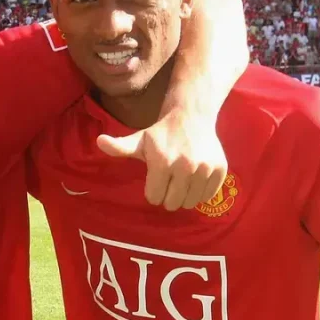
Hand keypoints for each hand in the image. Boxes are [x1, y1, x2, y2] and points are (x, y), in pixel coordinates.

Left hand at [97, 111, 227, 211]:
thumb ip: (119, 146)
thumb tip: (99, 141)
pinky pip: (207, 197)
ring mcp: (205, 169)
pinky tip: (194, 179)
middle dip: (167, 196)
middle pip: (172, 203)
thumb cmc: (160, 133)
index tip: (155, 179)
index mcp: (162, 162)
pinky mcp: (220, 170)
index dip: (152, 191)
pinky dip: (199, 193)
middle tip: (168, 181)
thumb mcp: (138, 140)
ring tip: (181, 180)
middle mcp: (185, 166)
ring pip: (190, 203)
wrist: (191, 116)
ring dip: (183, 196)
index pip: (154, 198)